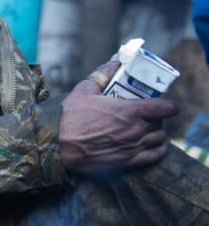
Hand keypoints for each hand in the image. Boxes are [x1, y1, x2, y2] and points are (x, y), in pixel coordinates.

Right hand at [59, 61, 176, 174]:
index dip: (168, 105)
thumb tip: (115, 63)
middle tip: (147, 115)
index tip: (163, 104)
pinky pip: (154, 156)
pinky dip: (158, 150)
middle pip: (161, 123)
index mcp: (130, 111)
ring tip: (148, 130)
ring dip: (157, 133)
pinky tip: (154, 145)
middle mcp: (136, 130)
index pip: (166, 108)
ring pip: (159, 139)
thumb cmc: (69, 118)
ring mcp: (133, 147)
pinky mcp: (128, 162)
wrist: (57, 146)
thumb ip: (102, 75)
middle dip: (157, 118)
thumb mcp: (83, 91)